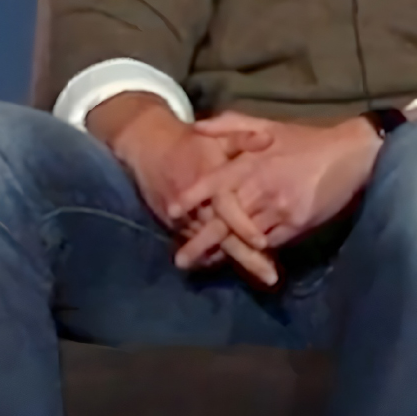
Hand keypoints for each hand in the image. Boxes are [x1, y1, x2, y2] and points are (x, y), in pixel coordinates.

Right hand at [93, 97, 277, 281]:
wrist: (147, 148)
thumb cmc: (188, 143)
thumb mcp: (215, 136)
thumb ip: (240, 137)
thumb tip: (267, 140)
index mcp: (209, 181)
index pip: (228, 210)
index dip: (244, 227)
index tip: (263, 243)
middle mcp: (197, 206)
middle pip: (223, 238)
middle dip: (246, 259)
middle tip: (269, 278)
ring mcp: (185, 220)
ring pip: (211, 247)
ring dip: (233, 263)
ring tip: (260, 279)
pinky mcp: (175, 227)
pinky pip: (199, 246)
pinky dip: (215, 258)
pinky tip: (235, 269)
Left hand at [175, 112, 383, 267]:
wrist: (351, 153)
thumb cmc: (305, 139)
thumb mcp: (266, 124)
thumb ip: (229, 125)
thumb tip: (195, 128)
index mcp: (251, 162)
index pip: (214, 182)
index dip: (192, 197)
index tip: (171, 211)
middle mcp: (261, 187)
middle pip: (224, 220)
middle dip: (201, 241)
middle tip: (180, 260)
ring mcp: (280, 207)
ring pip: (246, 236)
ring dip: (225, 253)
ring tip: (204, 266)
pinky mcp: (298, 223)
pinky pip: (271, 243)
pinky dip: (255, 253)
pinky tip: (242, 263)